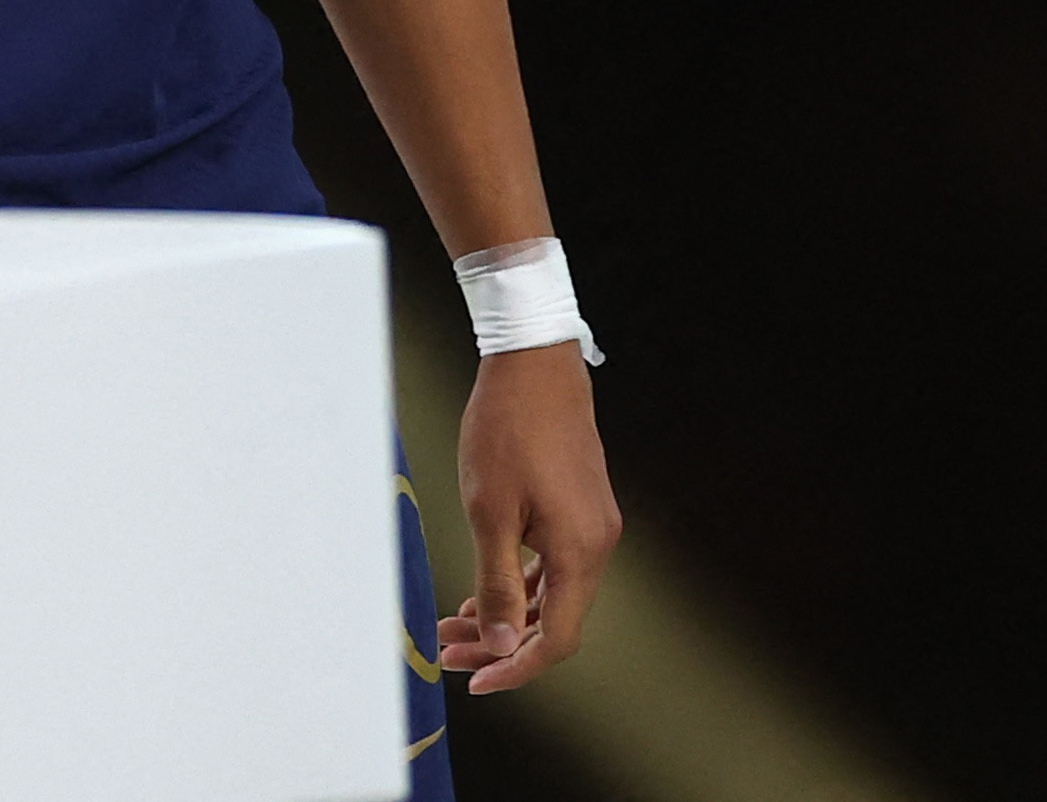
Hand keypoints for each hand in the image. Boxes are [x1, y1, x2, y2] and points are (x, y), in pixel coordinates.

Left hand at [439, 340, 619, 691]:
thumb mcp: (489, 512)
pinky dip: (521, 583)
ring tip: (456, 623)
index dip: (517, 667)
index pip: (557, 638)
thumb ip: (497, 582)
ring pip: (552, 592)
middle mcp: (596, 545)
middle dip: (502, 642)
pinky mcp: (580, 509)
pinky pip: (554, 565)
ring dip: (509, 613)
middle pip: (555, 620)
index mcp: (579, 552)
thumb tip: (500, 642)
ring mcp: (592, 526)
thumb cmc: (507, 431)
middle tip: (450, 651)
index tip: (475, 680)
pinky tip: (486, 588)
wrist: (534, 366)